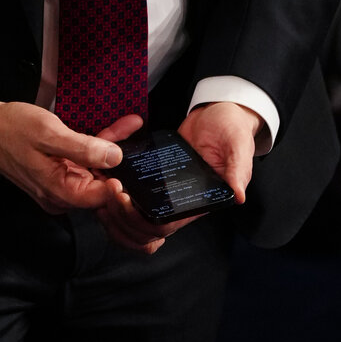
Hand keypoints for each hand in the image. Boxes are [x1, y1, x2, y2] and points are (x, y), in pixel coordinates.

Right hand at [0, 100, 140, 213]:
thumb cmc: (11, 128)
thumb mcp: (48, 133)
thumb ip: (83, 148)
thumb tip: (116, 158)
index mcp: (58, 191)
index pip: (102, 197)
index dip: (123, 181)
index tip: (139, 161)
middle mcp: (61, 195)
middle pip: (101, 185)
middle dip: (122, 162)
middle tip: (140, 138)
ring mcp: (59, 185)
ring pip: (94, 172)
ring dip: (111, 150)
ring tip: (131, 125)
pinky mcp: (58, 174)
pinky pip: (83, 165)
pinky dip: (97, 148)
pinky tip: (115, 129)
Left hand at [94, 101, 259, 255]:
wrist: (221, 114)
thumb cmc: (233, 131)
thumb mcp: (238, 146)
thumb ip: (237, 170)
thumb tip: (238, 195)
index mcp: (198, 202)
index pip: (166, 226)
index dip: (142, 221)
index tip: (124, 200)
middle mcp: (179, 202)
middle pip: (144, 227)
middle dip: (122, 216)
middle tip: (108, 190)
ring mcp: (164, 192)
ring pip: (134, 217)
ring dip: (115, 211)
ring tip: (102, 189)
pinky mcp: (154, 178)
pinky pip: (133, 196)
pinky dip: (116, 196)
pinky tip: (102, 181)